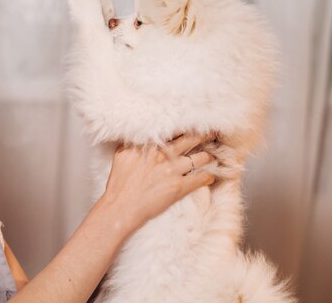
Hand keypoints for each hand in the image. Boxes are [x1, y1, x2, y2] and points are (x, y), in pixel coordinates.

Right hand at [99, 132, 216, 233]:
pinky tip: (210, 177)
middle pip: (190, 139)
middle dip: (204, 136)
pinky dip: (208, 177)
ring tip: (212, 157)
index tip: (192, 125)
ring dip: (208, 157)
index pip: (173, 131)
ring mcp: (172, 170)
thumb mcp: (121, 155)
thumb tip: (138, 136)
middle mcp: (163, 154)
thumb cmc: (119, 183)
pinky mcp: (178, 187)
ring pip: (200, 158)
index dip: (185, 128)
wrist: (121, 205)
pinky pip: (200, 179)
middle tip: (211, 134)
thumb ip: (132, 143)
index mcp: (150, 145)